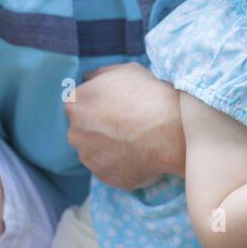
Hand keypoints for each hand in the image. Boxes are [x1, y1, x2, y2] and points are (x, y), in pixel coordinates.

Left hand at [64, 62, 184, 189]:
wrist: (171, 129)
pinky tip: (139, 155)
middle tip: (126, 125)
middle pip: (84, 130)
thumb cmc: (148, 95)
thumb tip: (88, 78)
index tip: (116, 107)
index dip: (99, 105)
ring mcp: (89, 158)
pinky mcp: (104, 176)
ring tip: (136, 141)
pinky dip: (121, 164)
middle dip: (100, 128)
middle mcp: (75, 133)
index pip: (79, 105)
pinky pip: (110, 169)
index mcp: (76, 104)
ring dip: (109, 148)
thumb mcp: (125, 71)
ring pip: (95, 152)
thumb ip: (99, 75)